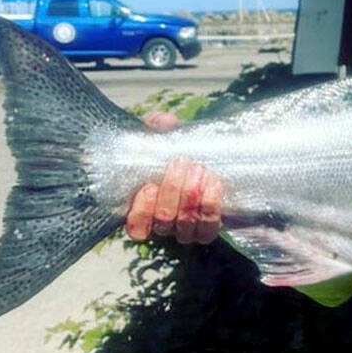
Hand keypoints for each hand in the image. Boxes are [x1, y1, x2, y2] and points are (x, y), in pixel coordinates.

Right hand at [124, 111, 223, 243]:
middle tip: (182, 162)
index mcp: (144, 210)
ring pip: (186, 223)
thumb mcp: (162, 139)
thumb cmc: (175, 154)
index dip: (141, 211)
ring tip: (200, 169)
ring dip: (193, 195)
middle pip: (164, 219)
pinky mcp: (207, 231)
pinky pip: (209, 227)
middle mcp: (163, 225)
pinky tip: (214, 183)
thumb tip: (164, 121)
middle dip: (173, 190)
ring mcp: (185, 231)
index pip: (136, 227)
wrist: (207, 165)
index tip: (149, 186)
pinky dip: (211, 205)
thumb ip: (157, 128)